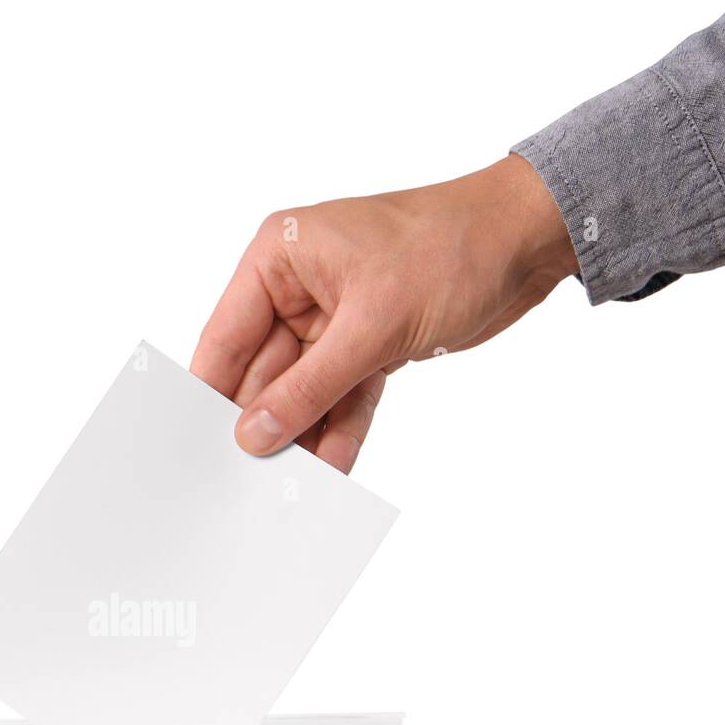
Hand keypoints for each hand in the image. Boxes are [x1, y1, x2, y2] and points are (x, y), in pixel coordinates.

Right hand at [191, 154, 576, 471]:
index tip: (196, 445)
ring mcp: (333, 320)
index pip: (226, 336)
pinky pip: (342, 397)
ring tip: (292, 483)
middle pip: (262, 372)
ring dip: (303, 434)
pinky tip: (332, 467)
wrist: (528, 240)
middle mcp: (298, 288)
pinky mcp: (368, 345)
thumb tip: (254, 433)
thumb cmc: (452, 246)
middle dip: (264, 424)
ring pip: (304, 392)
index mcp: (280, 258)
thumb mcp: (371, 323)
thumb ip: (308, 386)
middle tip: (251, 479)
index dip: (210, 392)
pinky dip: (340, 429)